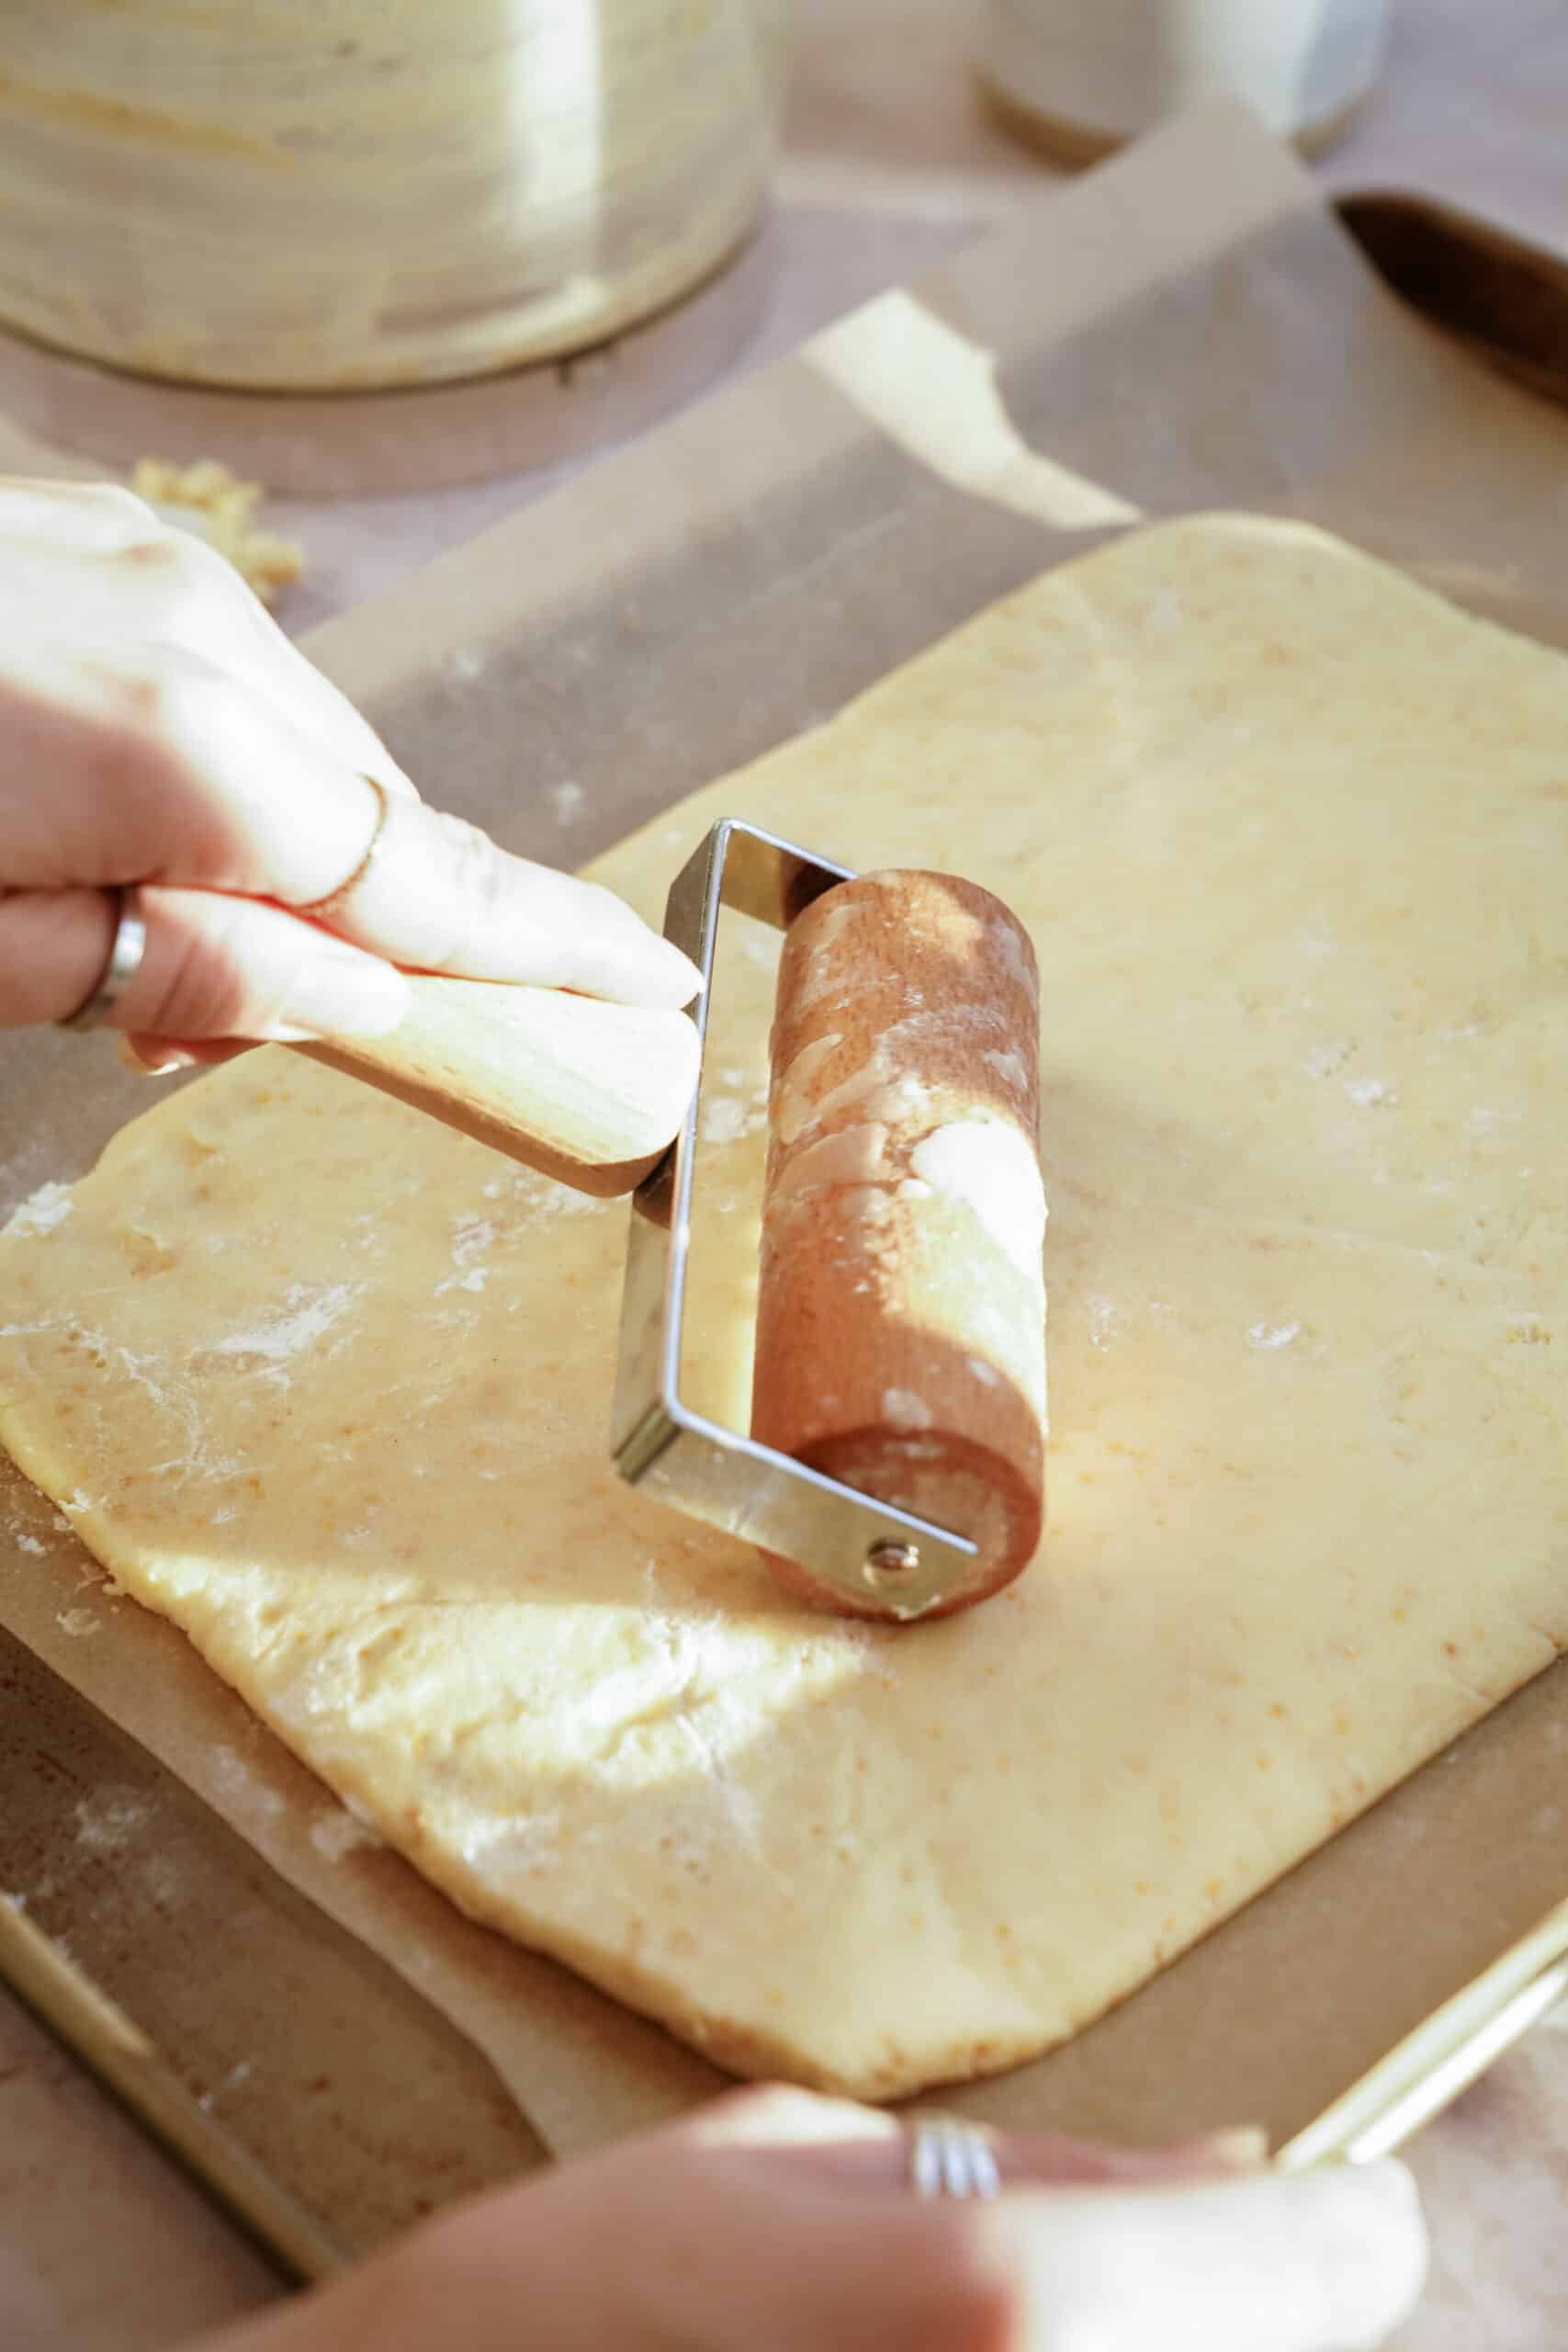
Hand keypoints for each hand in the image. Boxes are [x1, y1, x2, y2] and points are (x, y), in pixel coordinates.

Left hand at [0, 480, 698, 1064]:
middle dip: (344, 932)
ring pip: (303, 747)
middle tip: (190, 1027)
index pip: (437, 882)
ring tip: (98, 911)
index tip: (661, 981)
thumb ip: (184, 974)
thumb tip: (357, 997)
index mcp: (188, 752)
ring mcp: (156, 562)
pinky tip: (89, 808)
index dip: (559, 946)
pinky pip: (223, 678)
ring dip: (267, 847)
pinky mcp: (107, 537)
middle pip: (374, 820)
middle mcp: (203, 629)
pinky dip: (208, 765)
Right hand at [193, 2086, 1426, 2351]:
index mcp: (1008, 2307)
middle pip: (1282, 2348)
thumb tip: (1238, 2164)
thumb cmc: (561, 2306)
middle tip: (1108, 2260)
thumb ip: (1039, 2171)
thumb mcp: (790, 2160)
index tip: (1300, 2195)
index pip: (1326, 2259)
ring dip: (1150, 2350)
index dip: (1328, 2214)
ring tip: (991, 2330)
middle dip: (1227, 2293)